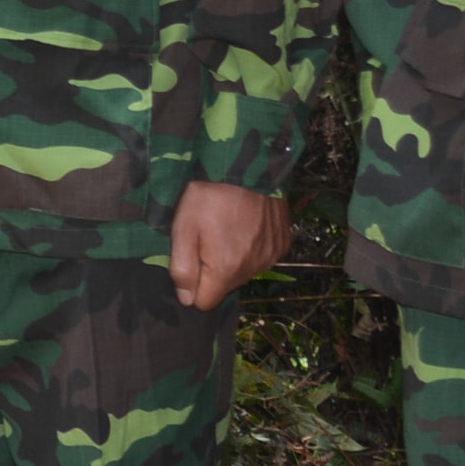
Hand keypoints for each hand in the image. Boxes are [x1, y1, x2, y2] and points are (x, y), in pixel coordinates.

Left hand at [166, 178, 290, 311]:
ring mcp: (271, 256)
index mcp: (226, 269)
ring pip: (243, 274)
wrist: (250, 163)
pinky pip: (261, 258)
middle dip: (212, 272)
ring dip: (232, 260)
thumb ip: (182, 268)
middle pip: (225, 288)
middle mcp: (253, 269)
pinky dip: (251, 249)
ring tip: (226, 229)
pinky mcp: (282, 244)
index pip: (205, 303)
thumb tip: (186, 299)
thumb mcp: (183, 228)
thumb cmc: (209, 194)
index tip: (190, 261)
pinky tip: (245, 226)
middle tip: (206, 238)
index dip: (192, 287)